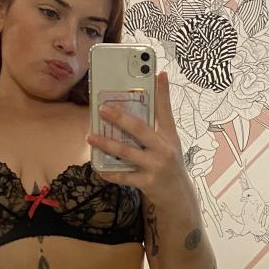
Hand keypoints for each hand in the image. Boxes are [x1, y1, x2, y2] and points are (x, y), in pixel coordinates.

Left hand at [87, 71, 186, 199]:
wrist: (178, 195)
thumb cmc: (170, 162)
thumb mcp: (170, 141)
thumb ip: (161, 119)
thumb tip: (156, 90)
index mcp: (169, 136)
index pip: (165, 110)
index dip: (162, 92)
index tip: (157, 72)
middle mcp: (163, 149)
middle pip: (140, 129)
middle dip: (120, 118)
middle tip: (102, 108)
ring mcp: (155, 166)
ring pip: (127, 153)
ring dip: (107, 144)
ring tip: (90, 136)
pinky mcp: (147, 183)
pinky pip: (124, 177)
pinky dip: (110, 173)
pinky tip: (99, 168)